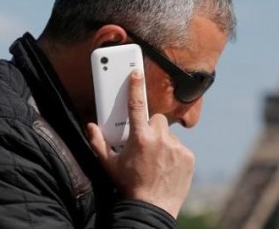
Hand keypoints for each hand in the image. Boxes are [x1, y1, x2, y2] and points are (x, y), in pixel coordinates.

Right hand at [87, 69, 194, 217]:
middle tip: (144, 142)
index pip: (136, 106)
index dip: (135, 87)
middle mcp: (160, 138)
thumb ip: (98, 143)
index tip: (136, 72)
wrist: (152, 207)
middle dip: (150, 127)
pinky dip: (174, 153)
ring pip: (168, 134)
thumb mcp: (109, 165)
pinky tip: (166, 166)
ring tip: (154, 159)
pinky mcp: (188, 156)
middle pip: (156, 119)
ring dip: (162, 141)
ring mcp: (176, 147)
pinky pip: (180, 147)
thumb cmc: (129, 186)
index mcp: (139, 138)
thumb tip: (90, 126)